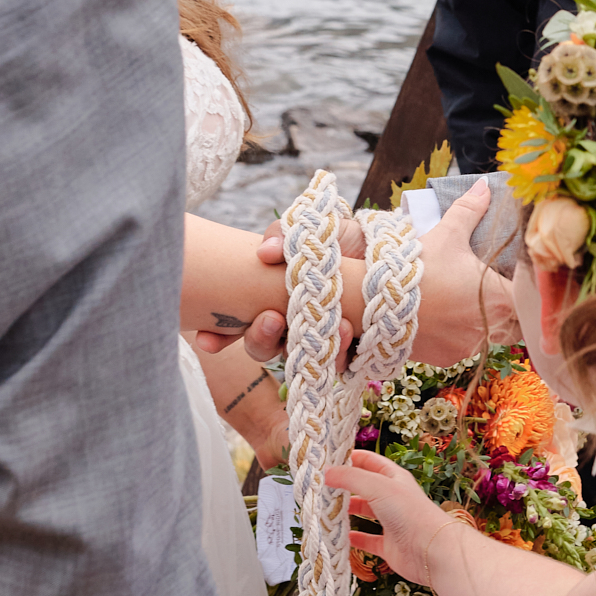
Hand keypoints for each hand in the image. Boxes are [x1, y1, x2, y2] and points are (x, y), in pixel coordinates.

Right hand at [192, 211, 366, 365]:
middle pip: (261, 347)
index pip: (236, 324)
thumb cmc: (342, 243)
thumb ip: (284, 236)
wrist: (390, 259)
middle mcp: (290, 327)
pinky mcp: (347, 356)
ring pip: (297, 359)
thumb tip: (264, 252)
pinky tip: (347, 332)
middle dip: (260, 338)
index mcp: (270, 300)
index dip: (217, 337)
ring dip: (306, 344)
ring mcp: (316, 344)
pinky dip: (340, 351)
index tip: (206, 341)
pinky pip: (336, 364)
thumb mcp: (313, 230)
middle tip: (271, 319)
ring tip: (321, 323)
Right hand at [325, 451, 452, 588]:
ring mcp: (392, 522)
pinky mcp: (389, 545)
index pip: (369, 462)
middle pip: (365, 488)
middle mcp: (393, 498)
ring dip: (348, 511)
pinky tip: (342, 538)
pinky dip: (355, 540)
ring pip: (365, 513)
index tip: (329, 459)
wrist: (431, 551)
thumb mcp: (377, 486)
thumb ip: (350, 478)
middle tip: (322, 486)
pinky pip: (368, 541)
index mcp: (393, 478)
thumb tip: (326, 472)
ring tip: (327, 509)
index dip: (351, 458)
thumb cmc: (409, 512)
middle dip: (345, 486)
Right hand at [412, 177, 519, 364]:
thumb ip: (470, 210)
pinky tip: (445, 319)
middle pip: (517, 324)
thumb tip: (484, 187)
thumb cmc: (417, 267)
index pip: (533, 301)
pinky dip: (459, 336)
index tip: (521, 282)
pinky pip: (464, 348)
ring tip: (467, 304)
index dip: (531, 292)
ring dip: (485, 324)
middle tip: (497, 292)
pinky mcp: (448, 358)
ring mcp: (469, 347)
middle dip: (512, 310)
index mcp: (500, 297)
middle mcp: (491, 328)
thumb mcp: (446, 233)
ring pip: (491, 338)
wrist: (378, 302)